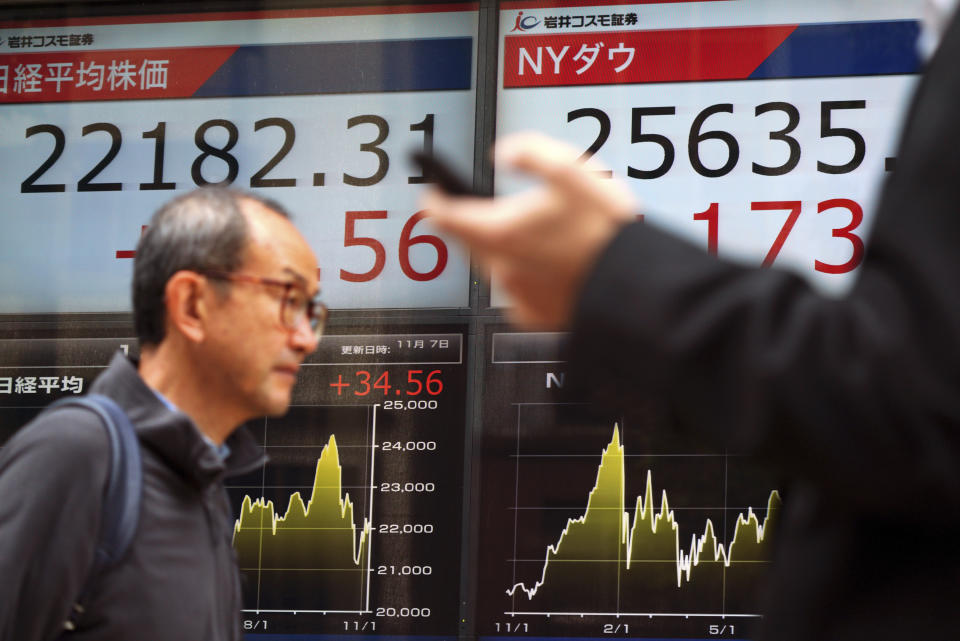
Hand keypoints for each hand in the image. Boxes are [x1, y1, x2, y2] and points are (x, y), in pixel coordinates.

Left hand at [421, 132, 636, 328]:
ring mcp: (516, 295)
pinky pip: (516, 289)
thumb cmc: (606, 233)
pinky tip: (551, 264)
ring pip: (492, 265)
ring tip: (537, 234)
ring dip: (502, 248)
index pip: (445, 215)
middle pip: (467, 241)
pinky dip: (524, 274)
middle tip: (487, 207)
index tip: (432, 193)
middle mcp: (501, 267)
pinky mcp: (534, 316)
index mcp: (500, 231)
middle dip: (471, 222)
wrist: (635, 289)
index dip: (435, 199)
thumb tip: (504, 152)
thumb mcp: (572, 170)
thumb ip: (529, 152)